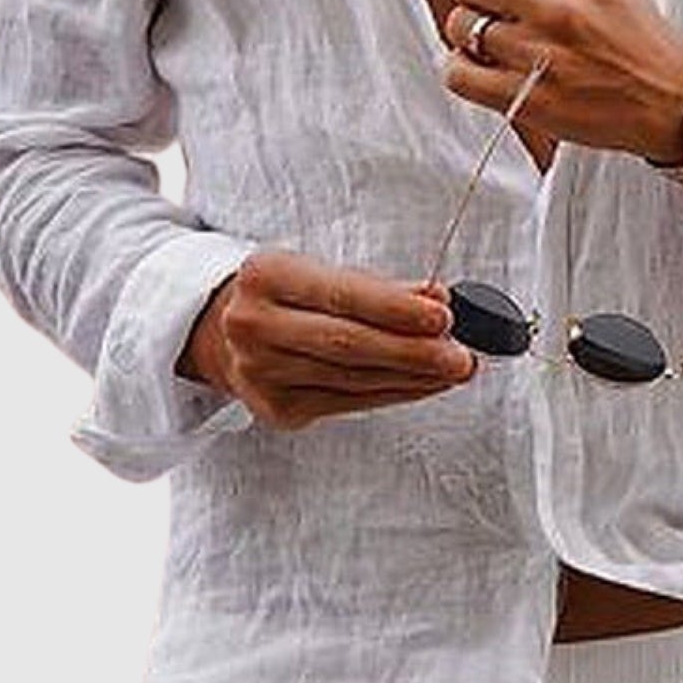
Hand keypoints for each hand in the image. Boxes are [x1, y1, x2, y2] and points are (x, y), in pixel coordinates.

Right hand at [176, 249, 476, 430]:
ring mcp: (260, 374)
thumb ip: (378, 287)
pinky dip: (394, 393)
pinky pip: (349, 402)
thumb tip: (436, 297)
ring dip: (413, 377)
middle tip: (461, 357)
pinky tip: (424, 385)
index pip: (341, 294)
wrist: (221, 332)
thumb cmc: (285, 294)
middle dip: (413, 352)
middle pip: (348, 344)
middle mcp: (254, 326)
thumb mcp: (319, 272)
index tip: (443, 315)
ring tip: (454, 370)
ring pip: (354, 379)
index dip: (395, 308)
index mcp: (266, 277)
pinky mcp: (276, 410)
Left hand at [441, 0, 682, 160]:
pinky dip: (463, 69)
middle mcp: (559, 5)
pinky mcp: (530, 100)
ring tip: (503, 34)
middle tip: (500, 0)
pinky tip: (489, 64)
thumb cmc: (628, 17)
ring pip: (460, 25)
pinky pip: (458, 75)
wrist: (667, 91)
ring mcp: (543, 55)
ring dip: (472, 30)